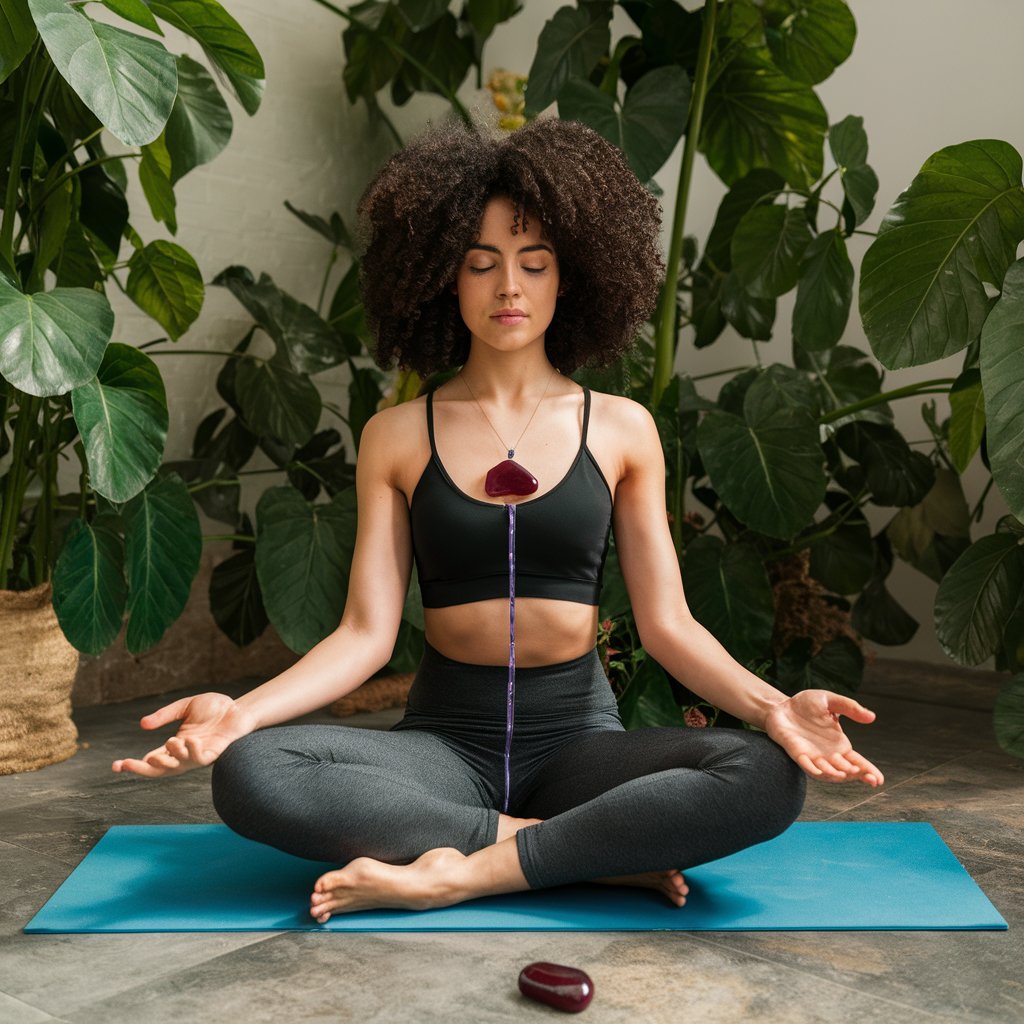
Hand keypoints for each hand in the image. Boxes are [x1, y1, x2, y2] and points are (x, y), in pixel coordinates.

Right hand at [112, 692, 252, 777]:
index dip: (132, 765)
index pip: (150, 759)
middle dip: (141, 770)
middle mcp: (183, 754)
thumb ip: (165, 715)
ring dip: (171, 756)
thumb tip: (142, 724)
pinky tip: (191, 740)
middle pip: (158, 770)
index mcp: (174, 745)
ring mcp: (197, 756)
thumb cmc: (215, 708)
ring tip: (172, 741)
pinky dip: (192, 752)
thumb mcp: (184, 707)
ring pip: (178, 767)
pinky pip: (200, 759)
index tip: (115, 766)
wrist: (239, 708)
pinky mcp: (213, 754)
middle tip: (126, 763)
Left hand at [764, 690, 884, 786]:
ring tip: (846, 773)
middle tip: (869, 777)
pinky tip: (820, 771)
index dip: (868, 771)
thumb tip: (872, 717)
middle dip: (856, 775)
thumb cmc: (806, 704)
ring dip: (835, 774)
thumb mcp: (830, 701)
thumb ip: (849, 707)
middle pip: (845, 770)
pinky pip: (805, 764)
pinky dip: (812, 769)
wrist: (780, 705)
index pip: (857, 761)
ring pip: (826, 771)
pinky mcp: (796, 752)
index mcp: (839, 744)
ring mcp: (811, 755)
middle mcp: (827, 754)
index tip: (879, 779)